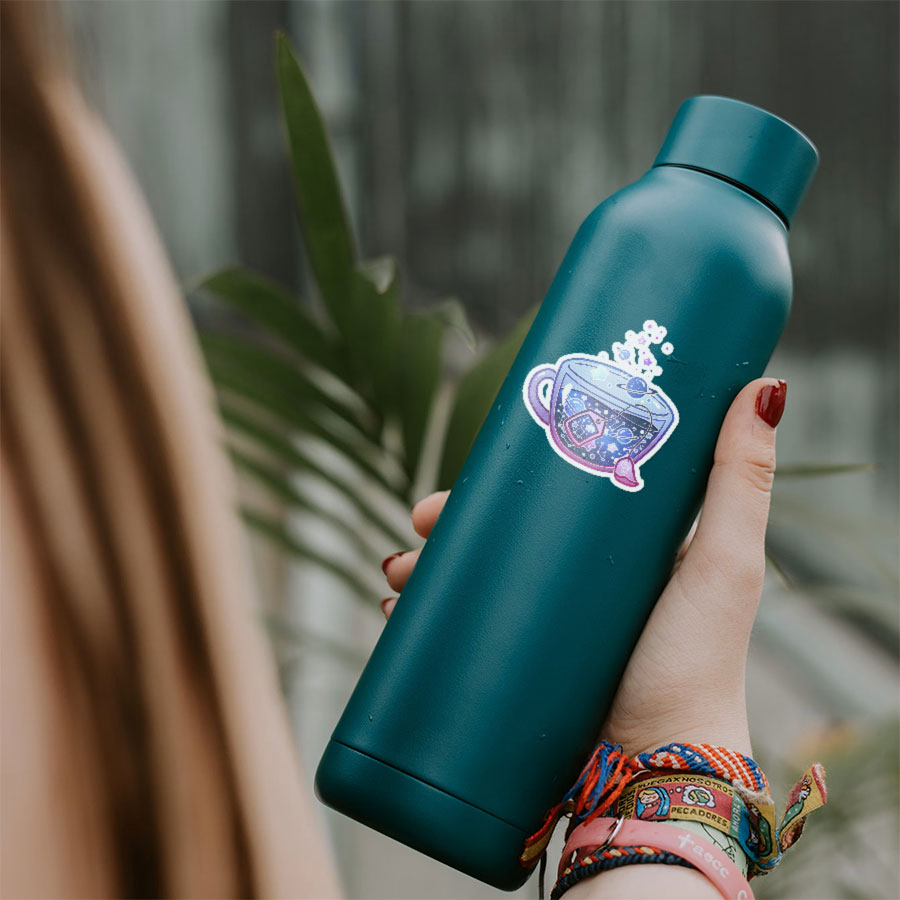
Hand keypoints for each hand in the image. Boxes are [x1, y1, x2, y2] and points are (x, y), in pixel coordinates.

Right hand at [381, 378, 786, 758]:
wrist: (656, 770)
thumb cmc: (699, 664)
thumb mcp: (722, 562)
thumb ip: (741, 479)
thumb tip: (766, 384)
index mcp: (621, 551)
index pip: (556, 493)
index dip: (512, 474)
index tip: (478, 466)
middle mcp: (579, 584)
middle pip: (503, 534)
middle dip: (453, 522)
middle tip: (421, 520)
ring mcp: (544, 627)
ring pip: (473, 580)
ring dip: (427, 568)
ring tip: (397, 574)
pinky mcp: (517, 668)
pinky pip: (459, 632)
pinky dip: (425, 618)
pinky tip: (397, 614)